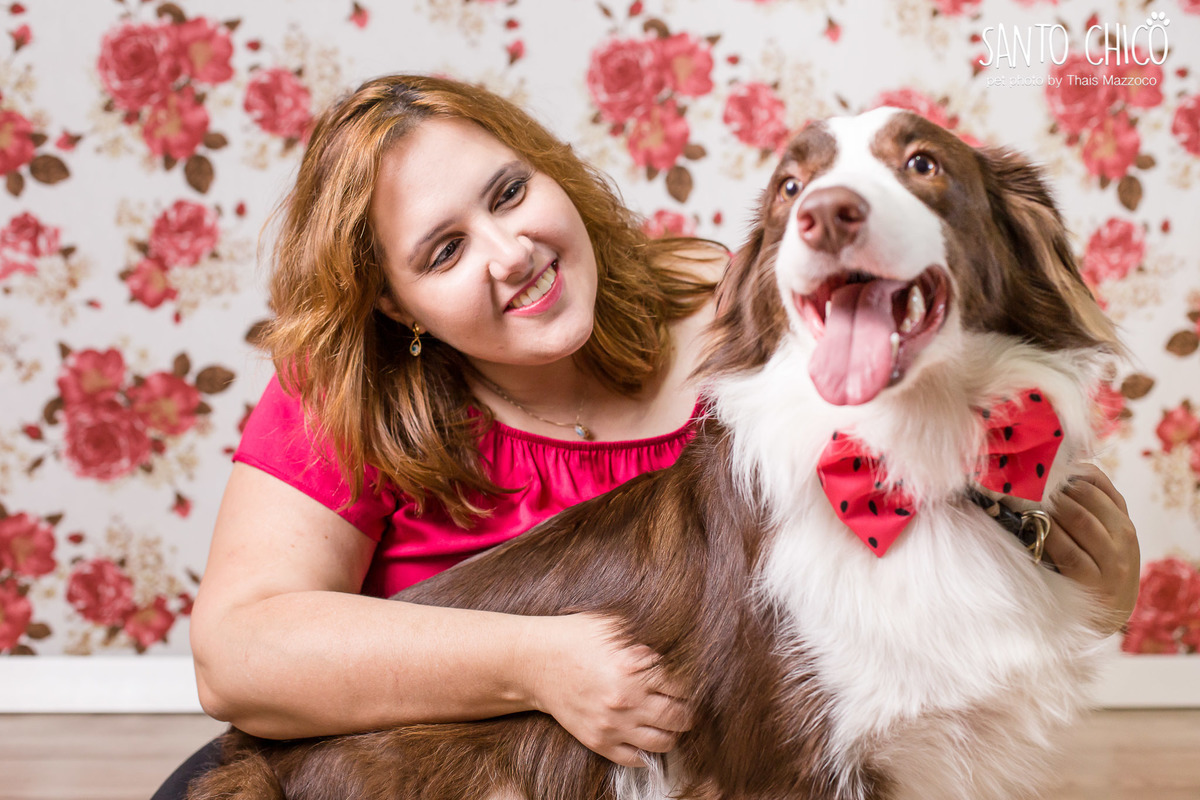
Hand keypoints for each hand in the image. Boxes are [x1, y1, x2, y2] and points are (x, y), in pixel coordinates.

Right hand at [523, 613, 693, 766]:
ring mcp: (612, 725)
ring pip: (663, 742)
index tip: (691, 680)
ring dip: (673, 733)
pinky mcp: (597, 741)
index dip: (692, 682)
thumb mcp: (615, 624)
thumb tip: (683, 637)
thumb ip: (648, 635)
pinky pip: (635, 759)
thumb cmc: (576, 637)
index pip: (684, 684)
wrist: (535, 662)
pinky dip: (647, 752)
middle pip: (680, 717)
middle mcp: (626, 699)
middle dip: (688, 710)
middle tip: (685, 703)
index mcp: (634, 667)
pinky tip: (647, 736)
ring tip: (669, 721)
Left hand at [1044, 464, 1139, 633]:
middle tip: (1029, 484)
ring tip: (1028, 502)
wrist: (1107, 617)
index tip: (1042, 469)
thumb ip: (1089, 507)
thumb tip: (1059, 470)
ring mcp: (1112, 560)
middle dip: (1055, 487)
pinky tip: (1033, 528)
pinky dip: (1047, 534)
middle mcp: (1123, 536)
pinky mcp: (1093, 581)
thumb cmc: (1097, 569)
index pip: (1098, 483)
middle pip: (1088, 497)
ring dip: (1049, 507)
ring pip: (1079, 519)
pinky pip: (1066, 549)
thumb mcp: (1103, 537)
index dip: (1067, 471)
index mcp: (1123, 521)